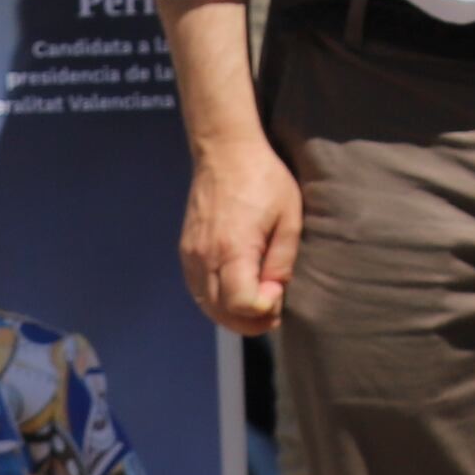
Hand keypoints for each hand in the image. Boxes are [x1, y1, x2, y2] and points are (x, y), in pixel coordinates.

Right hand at [180, 135, 304, 333]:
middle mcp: (205, 257)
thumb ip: (282, 260)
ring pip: (206, 305)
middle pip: (222, 312)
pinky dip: (216, 302)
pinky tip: (236, 296)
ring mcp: (191, 255)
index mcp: (233, 248)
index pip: (241, 304)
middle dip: (250, 321)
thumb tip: (274, 293)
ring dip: (232, 316)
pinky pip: (197, 290)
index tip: (278, 293)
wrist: (225, 152)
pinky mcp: (185, 251)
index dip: (263, 309)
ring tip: (258, 308)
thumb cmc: (264, 179)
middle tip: (273, 313)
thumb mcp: (289, 217)